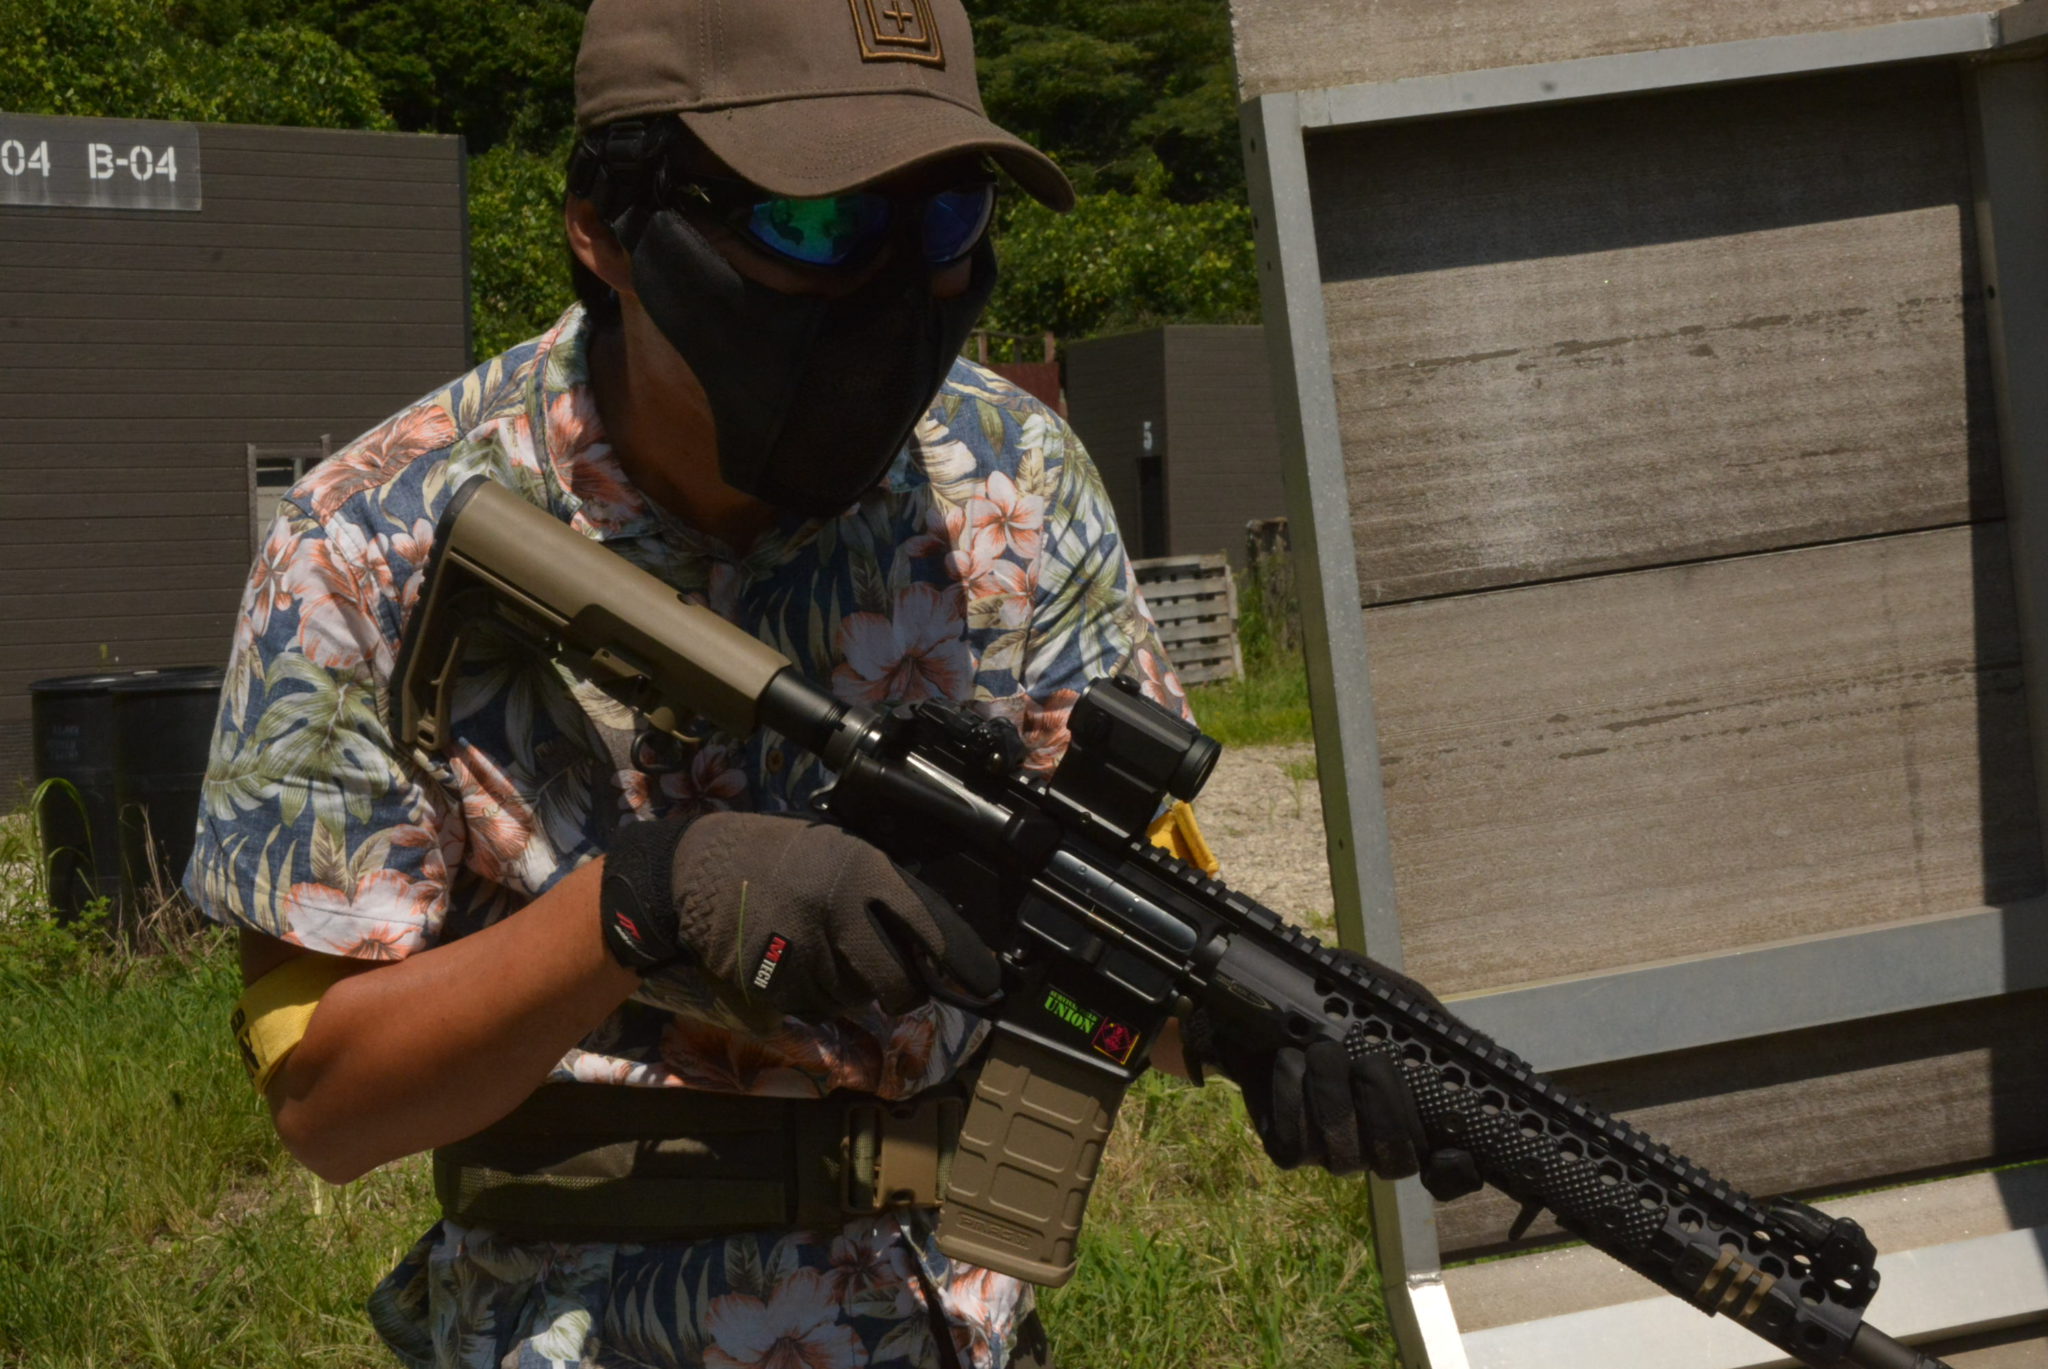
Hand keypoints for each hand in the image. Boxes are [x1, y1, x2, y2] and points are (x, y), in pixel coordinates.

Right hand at [599, 812, 999, 1017]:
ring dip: (845, 986)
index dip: (965, 961)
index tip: (988, 984)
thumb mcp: (838, 852)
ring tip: (811, 944)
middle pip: (899, 985)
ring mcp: (803, 956)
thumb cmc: (775, 857)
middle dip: (903, 991)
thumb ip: (883, 892)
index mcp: (862, 871)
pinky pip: (811, 1011)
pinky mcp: (770, 990)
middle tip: (894, 982)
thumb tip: (935, 942)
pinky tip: (785, 960)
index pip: (931, 926)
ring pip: (853, 1001)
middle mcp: (838, 914)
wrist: (690, 872)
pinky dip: (806, 996)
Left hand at [1188, 950, 1481, 1198]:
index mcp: (1412, 1118)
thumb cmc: (1345, 1010)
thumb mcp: (1394, 1006)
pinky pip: (1294, 1146)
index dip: (1453, 1173)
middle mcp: (1376, 1146)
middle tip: (1368, 1062)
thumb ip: (1425, 1028)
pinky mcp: (1289, 1149)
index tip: (1450, 1150)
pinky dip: (1291, 1095)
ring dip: (1332, 1092)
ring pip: (1343, 1155)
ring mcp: (1332, 1152)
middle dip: (1383, 1106)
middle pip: (1395, 1162)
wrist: (1271, 1010)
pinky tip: (1291, 1060)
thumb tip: (1462, 1048)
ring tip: (1322, 1050)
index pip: (1448, 1172)